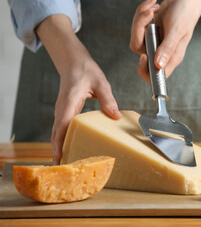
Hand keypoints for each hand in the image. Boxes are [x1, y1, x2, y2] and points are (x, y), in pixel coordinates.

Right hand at [36, 15, 120, 164]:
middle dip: (59, 151)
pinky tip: (70, 148)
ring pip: (57, 133)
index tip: (60, 158)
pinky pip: (61, 128)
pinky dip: (63, 140)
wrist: (73, 61)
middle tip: (65, 169)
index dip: (60, 143)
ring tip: (67, 163)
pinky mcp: (64, 111)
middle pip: (56, 134)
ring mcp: (61, 110)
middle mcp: (62, 108)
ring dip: (60, 147)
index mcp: (69, 102)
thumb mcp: (101, 83)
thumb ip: (108, 100)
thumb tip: (115, 116)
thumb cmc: (85, 70)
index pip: (61, 126)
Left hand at [130, 0, 200, 82]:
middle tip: (149, 14)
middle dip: (139, 28)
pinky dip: (142, 12)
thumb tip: (158, 66)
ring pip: (136, 36)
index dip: (145, 69)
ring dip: (141, 17)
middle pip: (138, 49)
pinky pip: (137, 25)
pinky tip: (154, 5)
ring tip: (153, 6)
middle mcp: (160, 51)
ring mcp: (154, 40)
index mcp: (171, 57)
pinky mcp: (149, 31)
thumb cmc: (186, 15)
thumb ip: (167, 48)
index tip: (144, 55)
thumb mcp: (177, 31)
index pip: (154, 74)